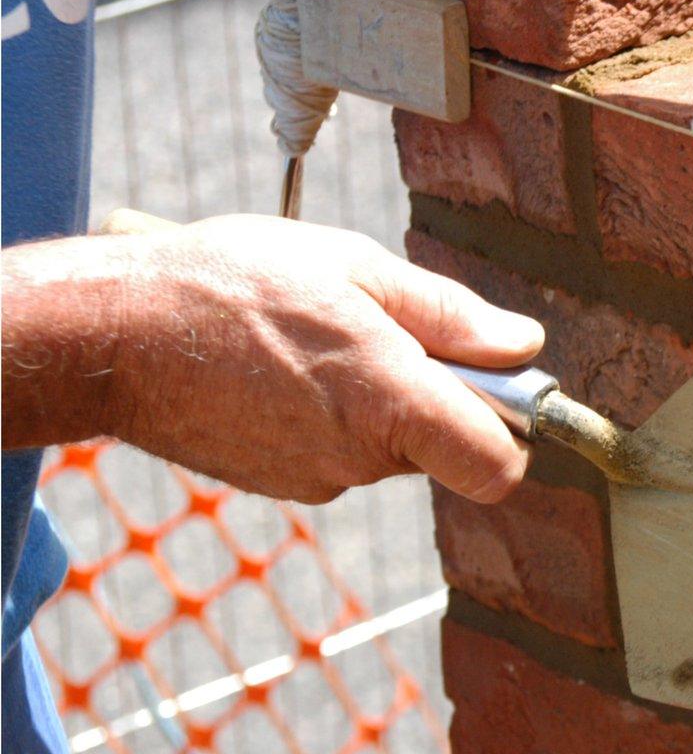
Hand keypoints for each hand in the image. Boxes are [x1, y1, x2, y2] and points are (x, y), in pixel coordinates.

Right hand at [1, 214, 543, 503]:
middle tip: (380, 327)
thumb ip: (449, 314)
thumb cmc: (228, 285)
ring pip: (388, 443)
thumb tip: (521, 344)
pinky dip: (329, 413)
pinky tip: (282, 366)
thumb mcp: (354, 268)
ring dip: (375, 397)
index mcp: (390, 404)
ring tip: (315, 337)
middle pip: (443, 442)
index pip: (499, 467)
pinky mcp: (281, 485)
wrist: (110, 334)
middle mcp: (359, 460)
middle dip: (434, 392)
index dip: (515, 431)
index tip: (501, 387)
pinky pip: (339, 450)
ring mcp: (316, 480)